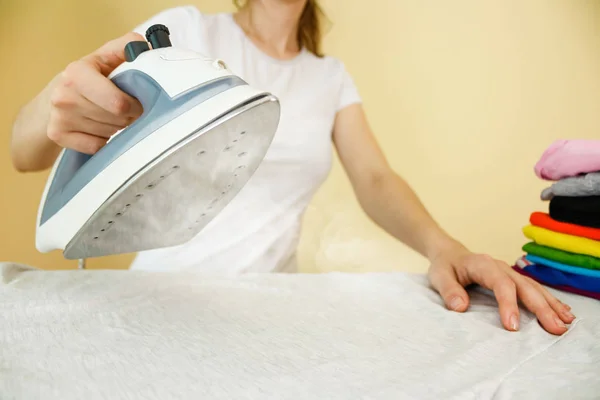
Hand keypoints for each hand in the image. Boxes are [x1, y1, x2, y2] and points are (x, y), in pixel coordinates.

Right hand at [47, 32, 144, 153]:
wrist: (54, 98)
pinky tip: (99, 128)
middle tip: (124, 108)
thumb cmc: (89, 77)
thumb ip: (127, 47)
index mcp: (77, 73)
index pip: (119, 103)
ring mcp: (59, 117)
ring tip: (110, 115)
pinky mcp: (57, 135)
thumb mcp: (105, 57)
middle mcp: (64, 95)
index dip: (135, 105)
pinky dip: (103, 141)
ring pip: (109, 133)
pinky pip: (96, 147)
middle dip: (128, 116)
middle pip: (117, 119)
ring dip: (117, 127)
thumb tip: (145, 48)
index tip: (138, 101)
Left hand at [427, 242, 575, 334]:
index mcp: (483, 264)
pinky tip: (563, 313)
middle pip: (524, 286)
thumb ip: (448, 290)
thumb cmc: (445, 267)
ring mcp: (509, 272)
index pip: (500, 283)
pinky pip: (534, 289)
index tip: (512, 327)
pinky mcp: (514, 279)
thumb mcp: (438, 276)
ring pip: (534, 287)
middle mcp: (500, 267)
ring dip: (550, 305)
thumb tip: (460, 307)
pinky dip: (549, 301)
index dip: (508, 304)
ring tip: (566, 323)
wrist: (450, 254)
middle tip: (554, 328)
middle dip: (541, 307)